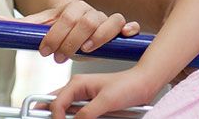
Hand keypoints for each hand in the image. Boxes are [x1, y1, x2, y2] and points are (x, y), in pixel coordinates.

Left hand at [23, 0, 139, 63]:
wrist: (76, 13)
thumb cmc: (58, 23)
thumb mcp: (39, 23)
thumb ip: (17, 25)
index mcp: (70, 7)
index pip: (64, 16)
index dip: (54, 34)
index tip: (45, 50)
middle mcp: (88, 10)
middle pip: (84, 21)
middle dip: (71, 41)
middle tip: (60, 57)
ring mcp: (103, 17)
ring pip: (107, 21)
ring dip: (98, 36)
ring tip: (87, 50)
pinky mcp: (117, 25)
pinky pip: (125, 23)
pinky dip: (127, 29)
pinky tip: (126, 36)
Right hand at [46, 70, 160, 118]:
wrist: (144, 84)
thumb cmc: (128, 85)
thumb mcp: (106, 100)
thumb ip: (87, 113)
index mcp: (77, 83)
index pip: (56, 103)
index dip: (55, 117)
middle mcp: (77, 90)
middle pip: (56, 106)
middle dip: (54, 117)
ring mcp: (83, 99)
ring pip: (65, 113)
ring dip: (66, 118)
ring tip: (69, 118)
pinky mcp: (91, 107)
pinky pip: (78, 116)